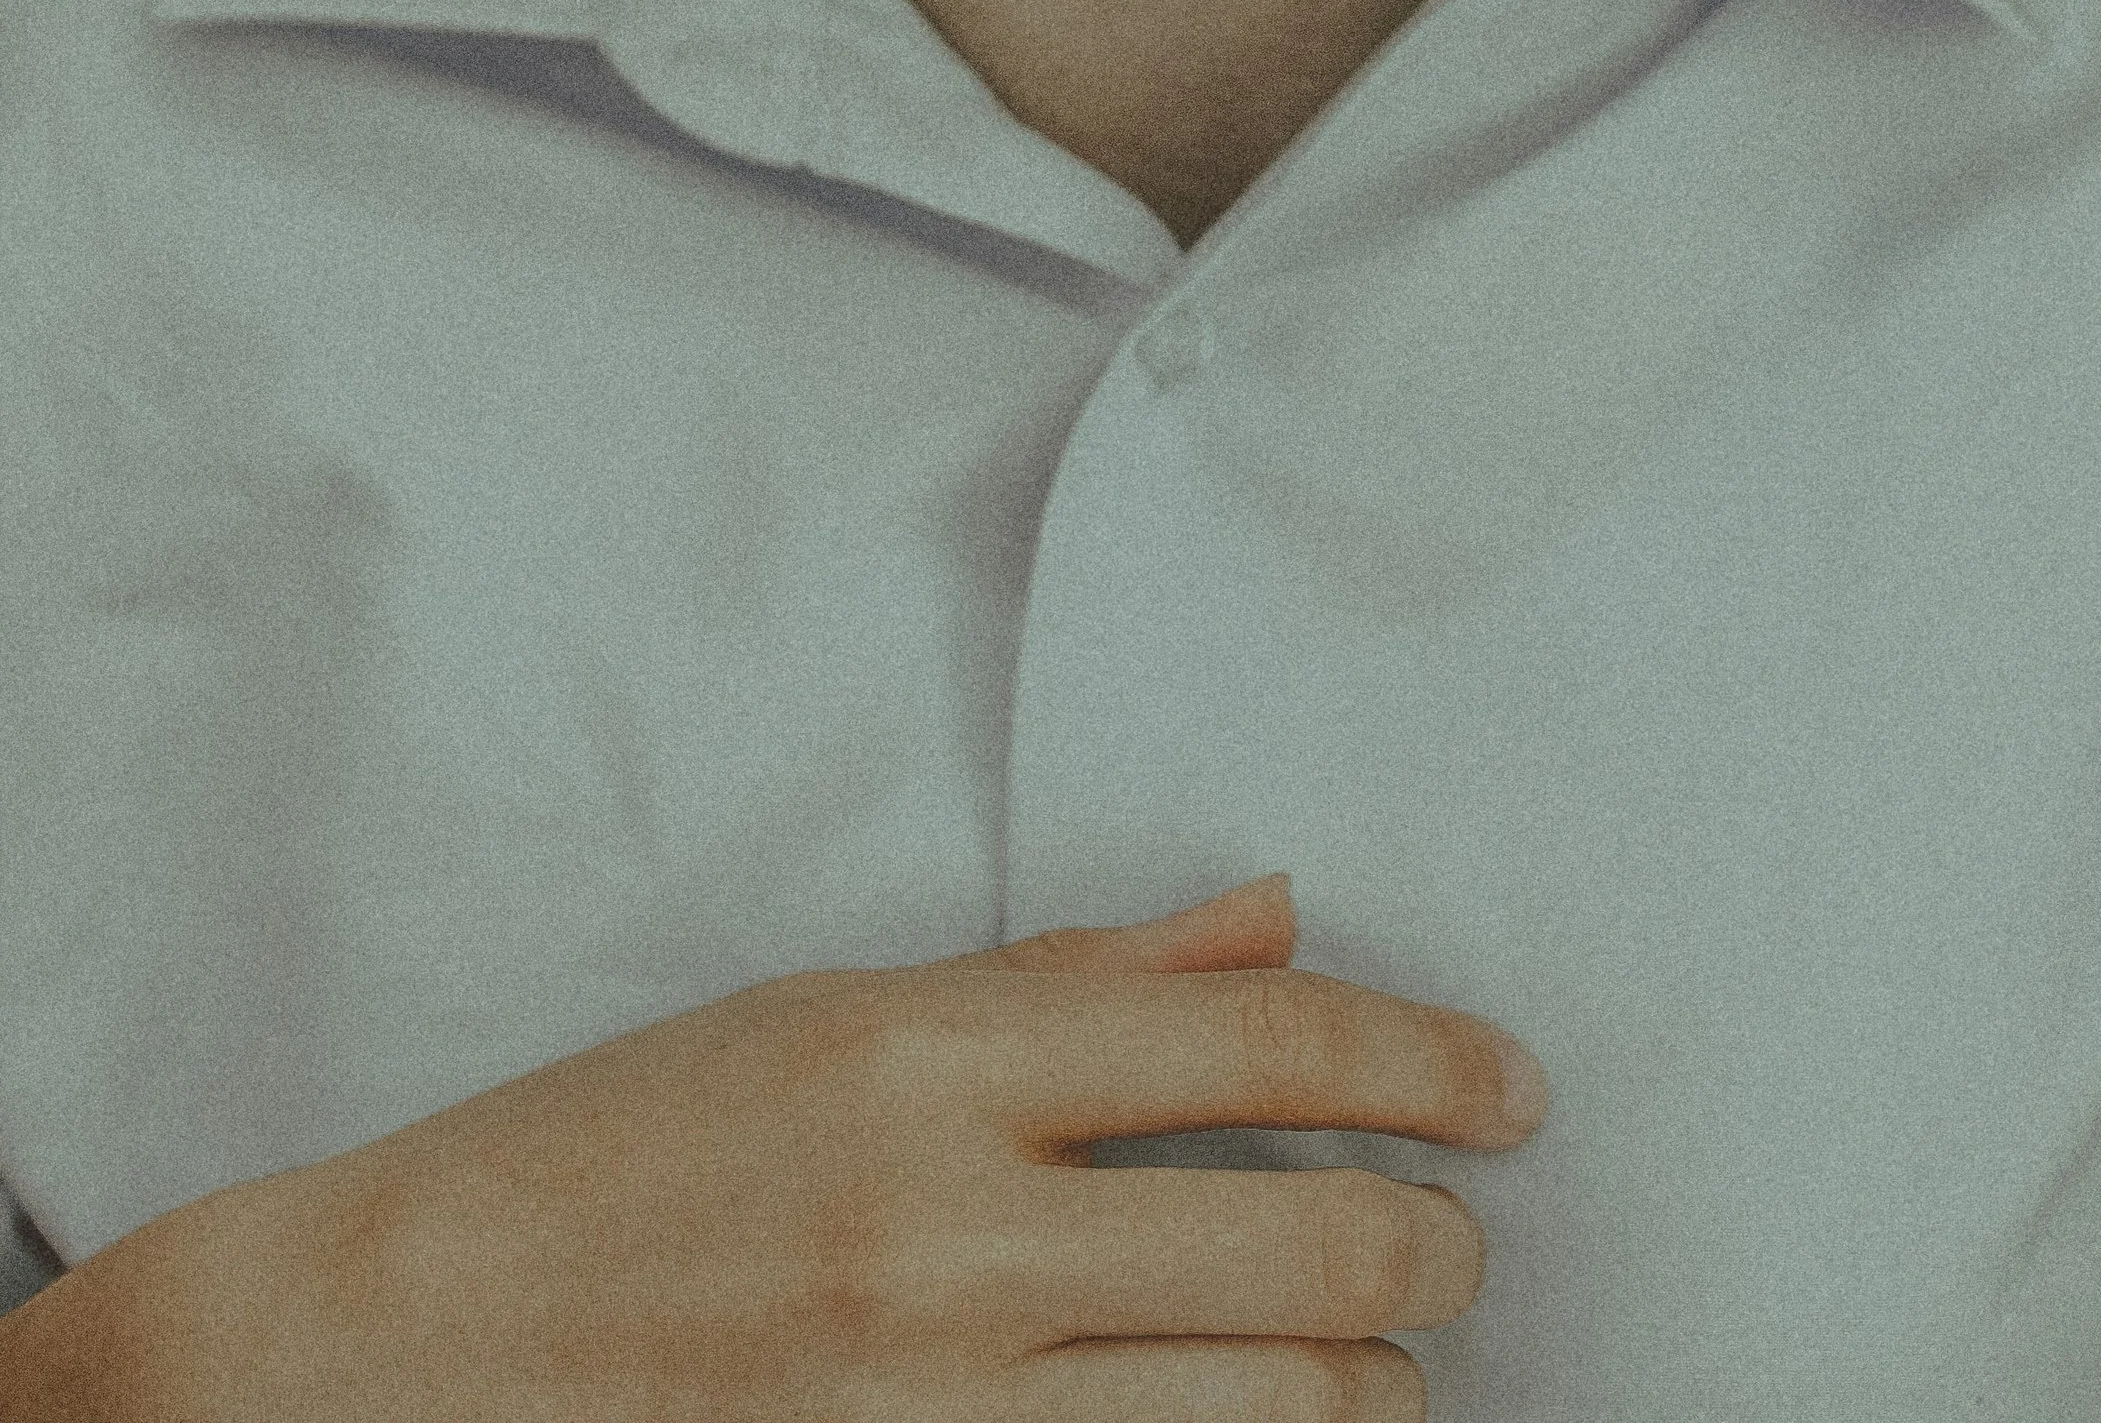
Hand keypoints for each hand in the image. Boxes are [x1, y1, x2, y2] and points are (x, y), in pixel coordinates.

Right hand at [61, 871, 1547, 1418]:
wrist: (399, 1353)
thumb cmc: (607, 1161)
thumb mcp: (831, 1016)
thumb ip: (1069, 981)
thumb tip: (1269, 922)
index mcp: (929, 1059)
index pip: (1262, 1039)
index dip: (1425, 1058)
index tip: (1505, 1090)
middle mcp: (949, 1233)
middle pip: (1307, 1242)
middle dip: (1432, 1251)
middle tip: (1456, 1249)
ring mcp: (934, 1407)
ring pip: (1271, 1415)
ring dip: (1367, 1396)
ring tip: (1378, 1373)